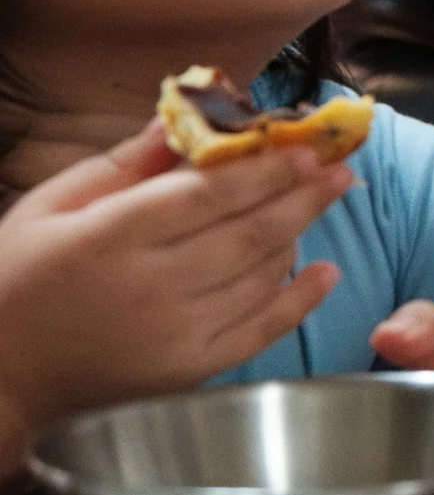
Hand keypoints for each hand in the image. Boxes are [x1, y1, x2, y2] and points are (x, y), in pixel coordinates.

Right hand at [0, 123, 348, 436]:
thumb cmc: (16, 283)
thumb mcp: (48, 208)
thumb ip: (121, 166)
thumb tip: (180, 120)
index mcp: (110, 237)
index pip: (209, 194)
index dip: (264, 168)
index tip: (305, 146)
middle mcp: (150, 287)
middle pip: (248, 231)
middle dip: (303, 194)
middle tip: (340, 168)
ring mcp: (173, 335)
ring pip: (260, 275)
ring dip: (298, 235)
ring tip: (318, 204)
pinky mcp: (186, 373)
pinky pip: (259, 332)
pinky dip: (299, 301)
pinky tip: (325, 273)